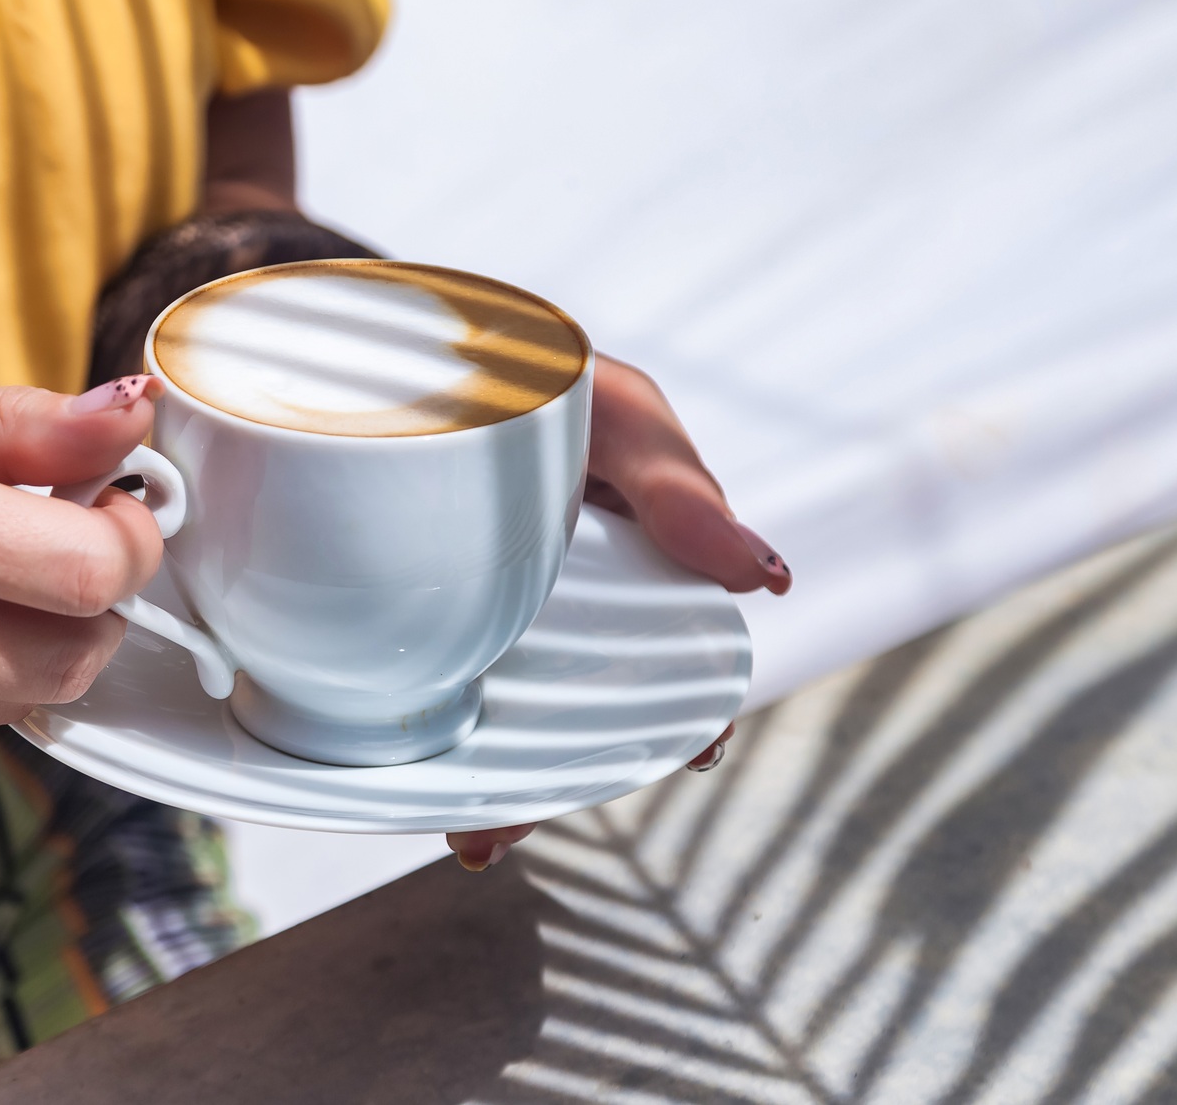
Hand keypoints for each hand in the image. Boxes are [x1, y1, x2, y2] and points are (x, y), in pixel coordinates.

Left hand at [448, 356, 786, 869]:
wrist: (409, 344)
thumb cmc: (544, 372)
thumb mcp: (620, 416)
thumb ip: (681, 489)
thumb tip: (770, 578)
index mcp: (629, 559)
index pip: (671, 646)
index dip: (685, 711)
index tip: (696, 756)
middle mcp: (560, 594)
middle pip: (574, 700)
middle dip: (554, 773)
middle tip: (508, 829)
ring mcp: (482, 602)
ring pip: (497, 706)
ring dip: (485, 776)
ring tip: (471, 833)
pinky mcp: (412, 603)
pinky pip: (423, 676)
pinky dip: (416, 729)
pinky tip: (406, 778)